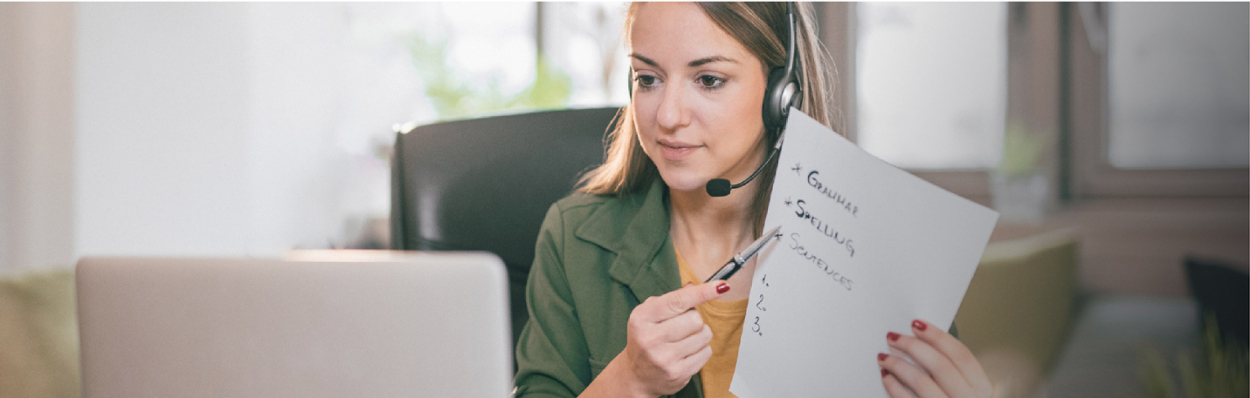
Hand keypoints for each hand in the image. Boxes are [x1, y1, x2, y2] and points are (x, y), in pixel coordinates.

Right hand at [618, 282, 727, 396]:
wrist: (636, 376)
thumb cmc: (645, 339)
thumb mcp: (649, 315)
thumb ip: (671, 299)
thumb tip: (693, 286)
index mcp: (642, 318)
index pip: (677, 301)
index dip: (702, 292)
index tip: (721, 286)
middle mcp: (650, 338)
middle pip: (695, 319)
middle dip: (694, 319)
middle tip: (682, 325)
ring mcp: (664, 358)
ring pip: (704, 335)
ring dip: (700, 334)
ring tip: (685, 339)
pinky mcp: (678, 373)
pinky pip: (706, 352)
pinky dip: (701, 349)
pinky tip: (687, 353)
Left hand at [878, 319, 992, 397]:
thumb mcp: (963, 388)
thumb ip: (950, 369)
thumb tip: (918, 339)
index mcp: (981, 388)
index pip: (961, 354)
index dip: (938, 336)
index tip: (916, 323)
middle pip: (940, 365)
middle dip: (913, 346)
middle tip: (892, 336)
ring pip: (922, 382)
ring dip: (899, 365)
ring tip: (883, 357)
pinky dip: (893, 386)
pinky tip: (886, 376)